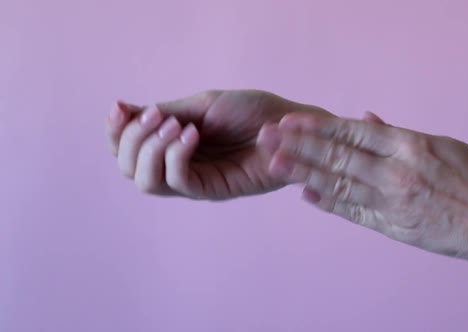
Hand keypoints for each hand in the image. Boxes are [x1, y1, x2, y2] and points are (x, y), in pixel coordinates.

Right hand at [105, 89, 329, 199]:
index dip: (115, 132)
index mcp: (171, 145)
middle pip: (128, 168)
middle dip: (131, 139)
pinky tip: (192, 135)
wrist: (290, 125)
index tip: (119, 108)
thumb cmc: (252, 113)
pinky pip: (179, 182)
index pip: (126, 149)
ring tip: (177, 126)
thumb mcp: (202, 106)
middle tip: (157, 116)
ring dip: (150, 150)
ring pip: (147, 182)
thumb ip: (165, 113)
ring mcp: (195, 181)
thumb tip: (123, 110)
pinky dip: (176, 156)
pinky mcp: (213, 191)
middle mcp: (177, 166)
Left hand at [257, 112, 467, 262]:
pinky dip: (329, 203)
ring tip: (276, 163)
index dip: (318, 126)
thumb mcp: (442, 144)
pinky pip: (355, 213)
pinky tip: (306, 195)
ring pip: (340, 184)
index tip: (291, 120)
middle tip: (269, 137)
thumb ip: (398, 133)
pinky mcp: (394, 227)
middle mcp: (397, 171)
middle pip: (339, 156)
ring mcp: (394, 201)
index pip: (353, 132)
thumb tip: (365, 118)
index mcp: (410, 145)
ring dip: (305, 173)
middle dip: (300, 145)